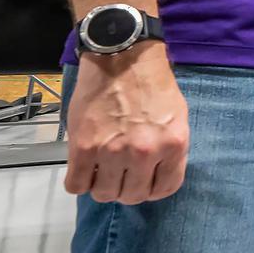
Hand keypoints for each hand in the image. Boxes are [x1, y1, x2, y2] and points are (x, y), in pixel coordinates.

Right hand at [64, 44, 189, 203]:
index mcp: (173, 145)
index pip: (164, 189)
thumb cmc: (152, 83)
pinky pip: (76, 185)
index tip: (143, 180)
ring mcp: (112, 151)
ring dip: (101, 186)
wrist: (122, 56)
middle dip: (126, 188)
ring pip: (104, 194)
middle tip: (120, 174)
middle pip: (132, 196)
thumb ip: (170, 149)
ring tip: (101, 170)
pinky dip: (78, 182)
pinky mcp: (83, 147)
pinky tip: (83, 169)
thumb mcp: (177, 116)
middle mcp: (145, 153)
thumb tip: (157, 175)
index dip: (151, 188)